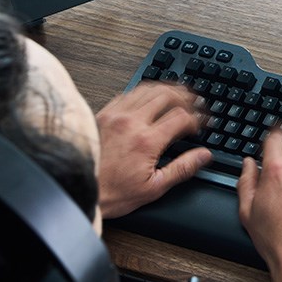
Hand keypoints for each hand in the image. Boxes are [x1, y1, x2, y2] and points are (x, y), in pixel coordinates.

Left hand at [95, 82, 211, 218]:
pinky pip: (128, 93)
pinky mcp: (103, 114)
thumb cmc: (111, 192)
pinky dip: (144, 91)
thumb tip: (203, 156)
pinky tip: (149, 96)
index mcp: (147, 141)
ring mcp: (115, 115)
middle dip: (186, 97)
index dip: (197, 118)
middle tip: (195, 102)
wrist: (77, 187)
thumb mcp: (154, 188)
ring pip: (148, 89)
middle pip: (167, 96)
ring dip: (166, 89)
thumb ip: (182, 168)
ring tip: (178, 93)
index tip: (202, 123)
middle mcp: (131, 122)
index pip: (181, 117)